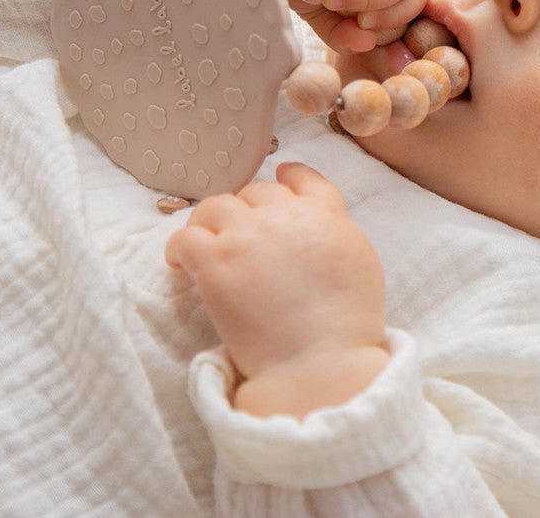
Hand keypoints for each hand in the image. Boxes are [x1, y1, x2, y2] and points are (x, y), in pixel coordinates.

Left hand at [165, 162, 388, 415]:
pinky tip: (181, 264)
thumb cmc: (346, 327)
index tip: (280, 178)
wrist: (319, 363)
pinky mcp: (216, 262)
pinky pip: (185, 238)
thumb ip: (336, 233)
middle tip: (242, 233)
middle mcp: (284, 215)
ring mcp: (247, 235)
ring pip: (216, 205)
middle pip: (257, 191)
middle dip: (248, 209)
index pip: (304, 179)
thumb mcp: (360, 263)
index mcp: (325, 215)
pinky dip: (179, 248)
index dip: (289, 176)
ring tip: (206, 242)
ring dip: (210, 220)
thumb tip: (316, 227)